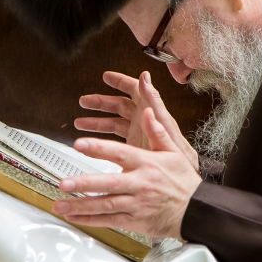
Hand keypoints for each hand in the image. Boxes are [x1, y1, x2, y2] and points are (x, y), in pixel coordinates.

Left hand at [54, 108, 200, 239]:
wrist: (196, 212)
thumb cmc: (184, 182)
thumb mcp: (174, 153)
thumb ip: (157, 132)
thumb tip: (147, 111)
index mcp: (147, 164)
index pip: (120, 153)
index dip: (99, 148)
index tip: (79, 144)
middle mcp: (140, 184)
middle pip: (108, 183)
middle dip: (84, 183)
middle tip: (64, 183)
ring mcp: (136, 204)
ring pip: (105, 205)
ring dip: (81, 205)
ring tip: (60, 204)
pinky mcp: (135, 221)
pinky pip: (110, 220)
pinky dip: (91, 220)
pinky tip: (75, 218)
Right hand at [75, 70, 198, 170]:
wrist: (181, 185)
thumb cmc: (179, 155)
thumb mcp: (165, 126)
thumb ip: (154, 102)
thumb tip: (145, 77)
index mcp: (151, 111)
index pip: (134, 90)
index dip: (120, 81)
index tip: (106, 77)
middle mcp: (144, 121)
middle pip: (120, 105)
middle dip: (101, 102)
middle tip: (84, 101)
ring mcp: (139, 134)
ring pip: (115, 122)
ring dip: (98, 121)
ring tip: (80, 122)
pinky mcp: (135, 148)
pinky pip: (116, 139)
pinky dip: (103, 138)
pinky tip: (91, 140)